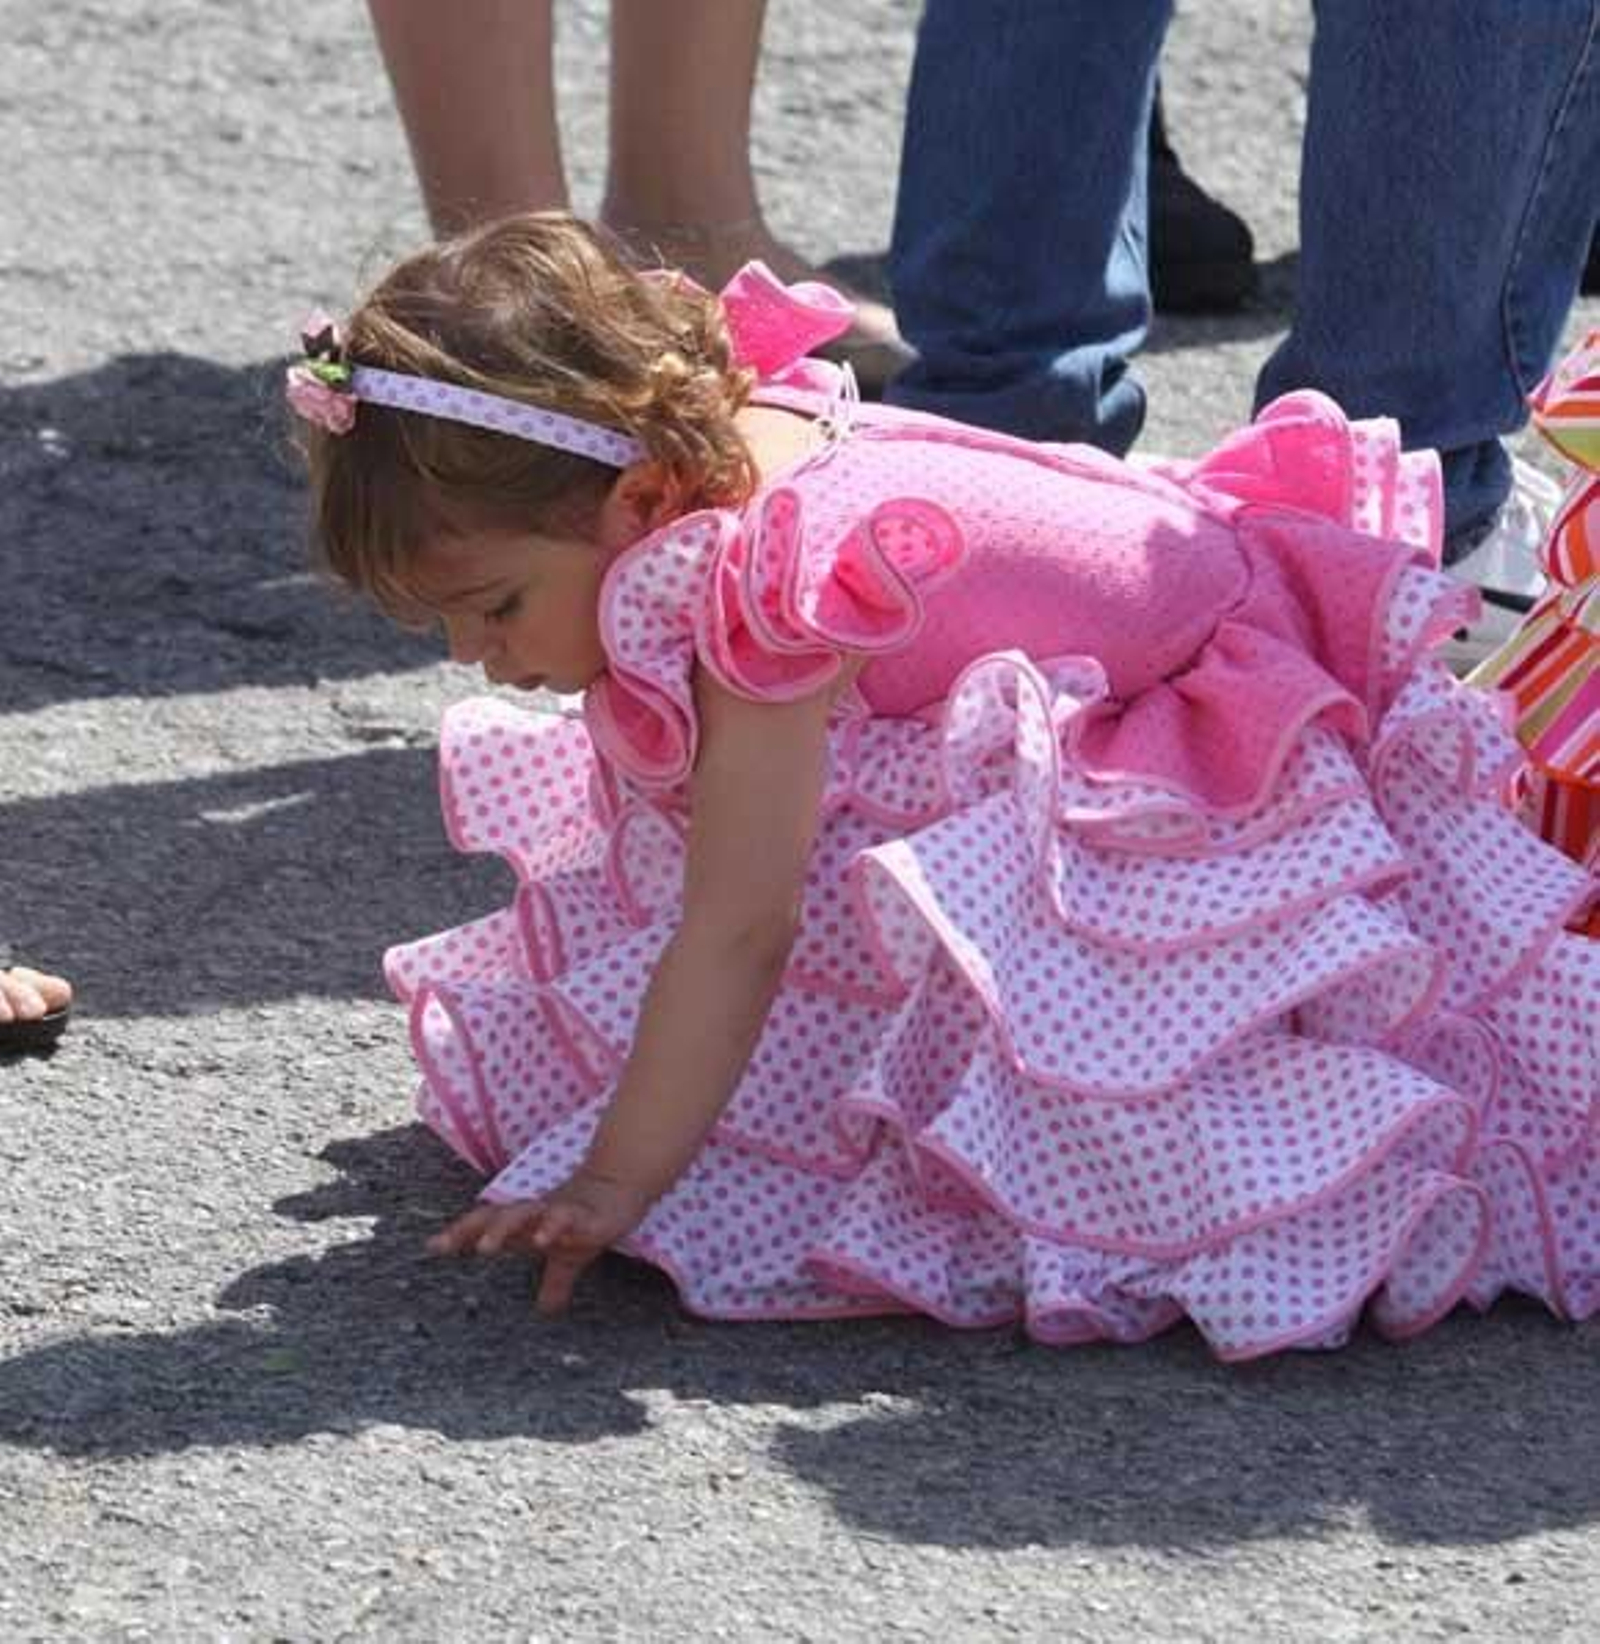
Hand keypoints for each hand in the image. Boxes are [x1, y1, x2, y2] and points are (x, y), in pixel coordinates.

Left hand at [428, 1167, 652, 1314]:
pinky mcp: (581, 1214)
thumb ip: (553, 1282)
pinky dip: (551, 1226)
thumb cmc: (585, 1220)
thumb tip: (548, 1311)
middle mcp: (534, 1213)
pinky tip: (542, 1240)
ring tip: (485, 1247)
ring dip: (502, 1227)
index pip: (486, 1224)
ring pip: (523, 1213)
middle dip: (469, 1229)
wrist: (619, 1190)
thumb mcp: (567, 1258)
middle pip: (495, 1216)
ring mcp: (556, 1211)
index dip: (459, 1234)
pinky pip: (562, 1217)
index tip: (431, 1247)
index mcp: (525, 1222)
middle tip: (444, 1246)